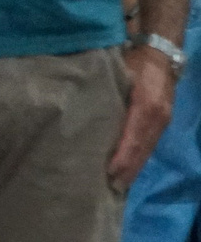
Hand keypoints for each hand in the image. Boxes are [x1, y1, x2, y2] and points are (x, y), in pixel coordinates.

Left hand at [109, 46, 178, 192]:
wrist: (160, 53)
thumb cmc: (131, 62)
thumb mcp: (116, 75)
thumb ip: (102, 94)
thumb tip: (78, 114)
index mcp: (145, 105)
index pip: (133, 138)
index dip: (122, 158)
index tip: (108, 173)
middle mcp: (157, 116)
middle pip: (142, 149)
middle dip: (127, 170)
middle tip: (109, 188)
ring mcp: (163, 120)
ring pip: (148, 150)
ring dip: (134, 168)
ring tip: (117, 185)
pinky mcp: (163, 122)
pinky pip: (151, 145)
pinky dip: (140, 159)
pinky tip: (129, 170)